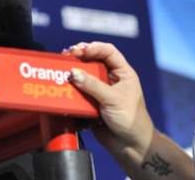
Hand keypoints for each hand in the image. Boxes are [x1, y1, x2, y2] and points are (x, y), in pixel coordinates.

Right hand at [66, 41, 154, 158]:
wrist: (130, 147)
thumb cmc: (132, 121)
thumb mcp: (113, 99)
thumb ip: (93, 85)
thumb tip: (73, 73)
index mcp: (123, 73)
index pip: (108, 52)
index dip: (94, 47)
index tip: (80, 51)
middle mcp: (111, 79)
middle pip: (92, 60)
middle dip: (78, 57)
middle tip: (66, 56)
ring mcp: (100, 91)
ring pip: (83, 76)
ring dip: (72, 73)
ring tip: (62, 70)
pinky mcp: (90, 102)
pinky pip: (78, 92)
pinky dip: (71, 89)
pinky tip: (64, 87)